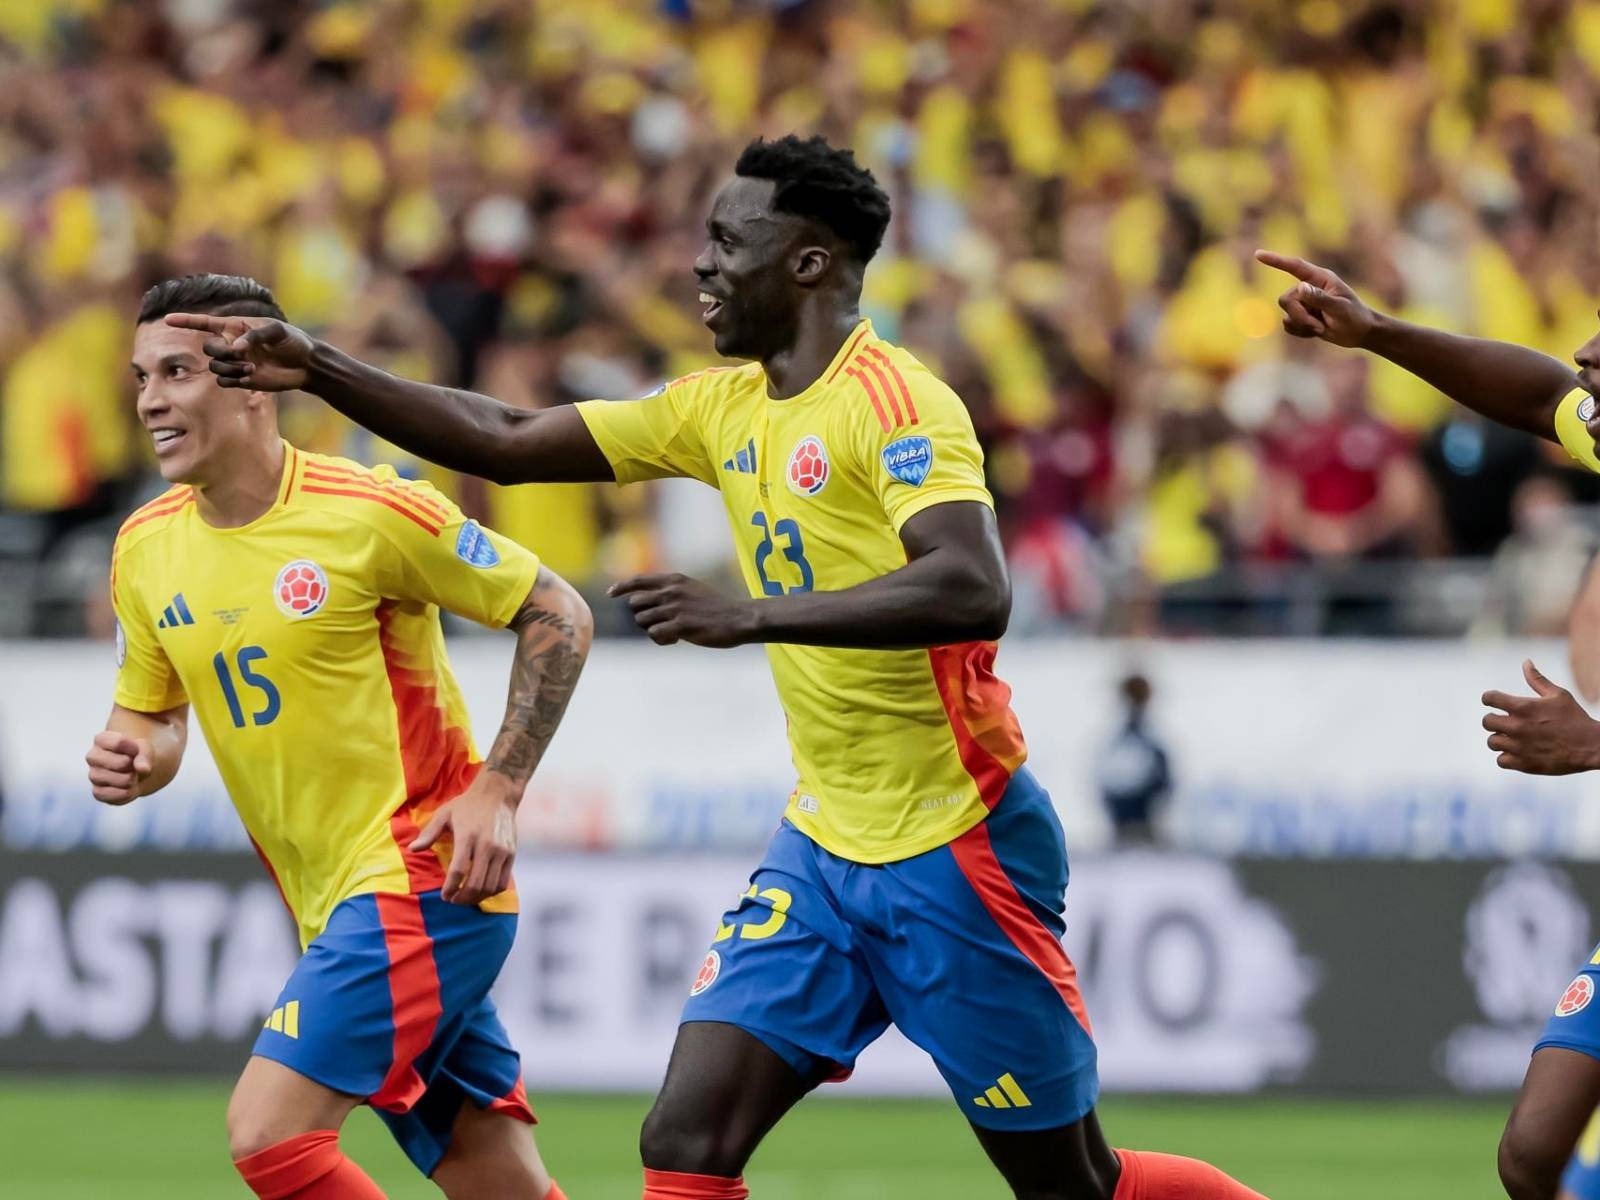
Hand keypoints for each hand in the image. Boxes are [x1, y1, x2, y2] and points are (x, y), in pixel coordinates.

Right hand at [85, 730, 152, 804]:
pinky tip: (128, 787)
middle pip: (122, 763)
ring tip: (132, 776)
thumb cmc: (137, 754)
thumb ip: (145, 755)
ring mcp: (93, 775)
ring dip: (133, 780)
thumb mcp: (145, 748)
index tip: (136, 750)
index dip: (135, 748)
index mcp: (101, 739)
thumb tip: (143, 769)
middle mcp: (92, 757)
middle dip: (134, 766)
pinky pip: (118, 795)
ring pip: (122, 781)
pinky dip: (129, 793)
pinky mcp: (97, 792)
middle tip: (133, 765)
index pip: (120, 742)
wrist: (134, 770)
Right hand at [163, 313, 315, 390]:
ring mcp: (235, 363)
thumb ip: (256, 335)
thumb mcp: (278, 331)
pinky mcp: (241, 379)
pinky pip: (223, 381)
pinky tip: (250, 376)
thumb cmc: (293, 341)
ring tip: (252, 367)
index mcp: (236, 327)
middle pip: (208, 348)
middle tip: (242, 355)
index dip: (186, 321)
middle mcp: (232, 344)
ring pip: (214, 366)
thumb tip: (237, 347)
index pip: (205, 323)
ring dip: (230, 368)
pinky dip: (233, 379)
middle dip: (221, 352)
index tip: (167, 319)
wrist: (305, 365)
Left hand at [410, 774, 518, 904]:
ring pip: (490, 886)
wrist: (498, 794)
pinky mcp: (511, 854)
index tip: (444, 896)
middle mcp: (487, 846)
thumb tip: (412, 849)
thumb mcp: (444, 814)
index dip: (450, 888)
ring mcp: (501, 851)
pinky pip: (502, 881)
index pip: (458, 870)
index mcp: (468, 837)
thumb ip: (429, 833)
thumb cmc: (467, 805)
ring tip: (466, 897)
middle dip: (462, 898)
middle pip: (476, 883)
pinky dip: (491, 892)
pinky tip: (481, 891)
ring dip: (476, 898)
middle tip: (453, 900)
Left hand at [608, 573, 758, 646]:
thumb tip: (646, 601)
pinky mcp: (681, 626)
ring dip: (652, 630)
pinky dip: (661, 640)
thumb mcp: (692, 589)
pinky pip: (654, 634)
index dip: (621, 587)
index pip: (638, 580)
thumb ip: (670, 591)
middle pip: (636, 604)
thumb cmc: (716, 607)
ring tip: (670, 633)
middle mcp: (671, 591)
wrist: (738, 618)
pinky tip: (676, 640)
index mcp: (674, 580)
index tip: (610, 594)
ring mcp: (675, 608)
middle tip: (660, 625)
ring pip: (642, 621)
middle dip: (642, 617)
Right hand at [1254, 250, 1378, 348]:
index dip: (1276, 261)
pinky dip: (1301, 332)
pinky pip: (1288, 325)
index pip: (1295, 266)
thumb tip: (1300, 288)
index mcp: (1319, 278)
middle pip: (1286, 299)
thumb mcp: (1340, 308)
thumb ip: (1319, 298)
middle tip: (1318, 326)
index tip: (1258, 255)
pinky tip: (1316, 331)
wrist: (1359, 333)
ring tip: (1321, 328)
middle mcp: (1308, 288)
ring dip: (1302, 325)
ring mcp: (1303, 303)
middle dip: (1299, 316)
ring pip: (1287, 314)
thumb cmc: (1354, 316)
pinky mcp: (1300, 317)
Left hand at [1481, 660, 1599, 774]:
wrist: (1591, 747)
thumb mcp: (1558, 695)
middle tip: (1505, 722)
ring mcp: (1519, 746)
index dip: (1489, 698)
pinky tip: (1518, 752)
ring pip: (1492, 742)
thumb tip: (1526, 662)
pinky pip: (1500, 761)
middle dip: (1494, 720)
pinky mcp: (1523, 764)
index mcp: (1523, 707)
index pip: (1490, 698)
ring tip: (1513, 738)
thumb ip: (1538, 679)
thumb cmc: (1575, 718)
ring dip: (1500, 740)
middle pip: (1486, 721)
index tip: (1494, 702)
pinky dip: (1507, 757)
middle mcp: (1517, 726)